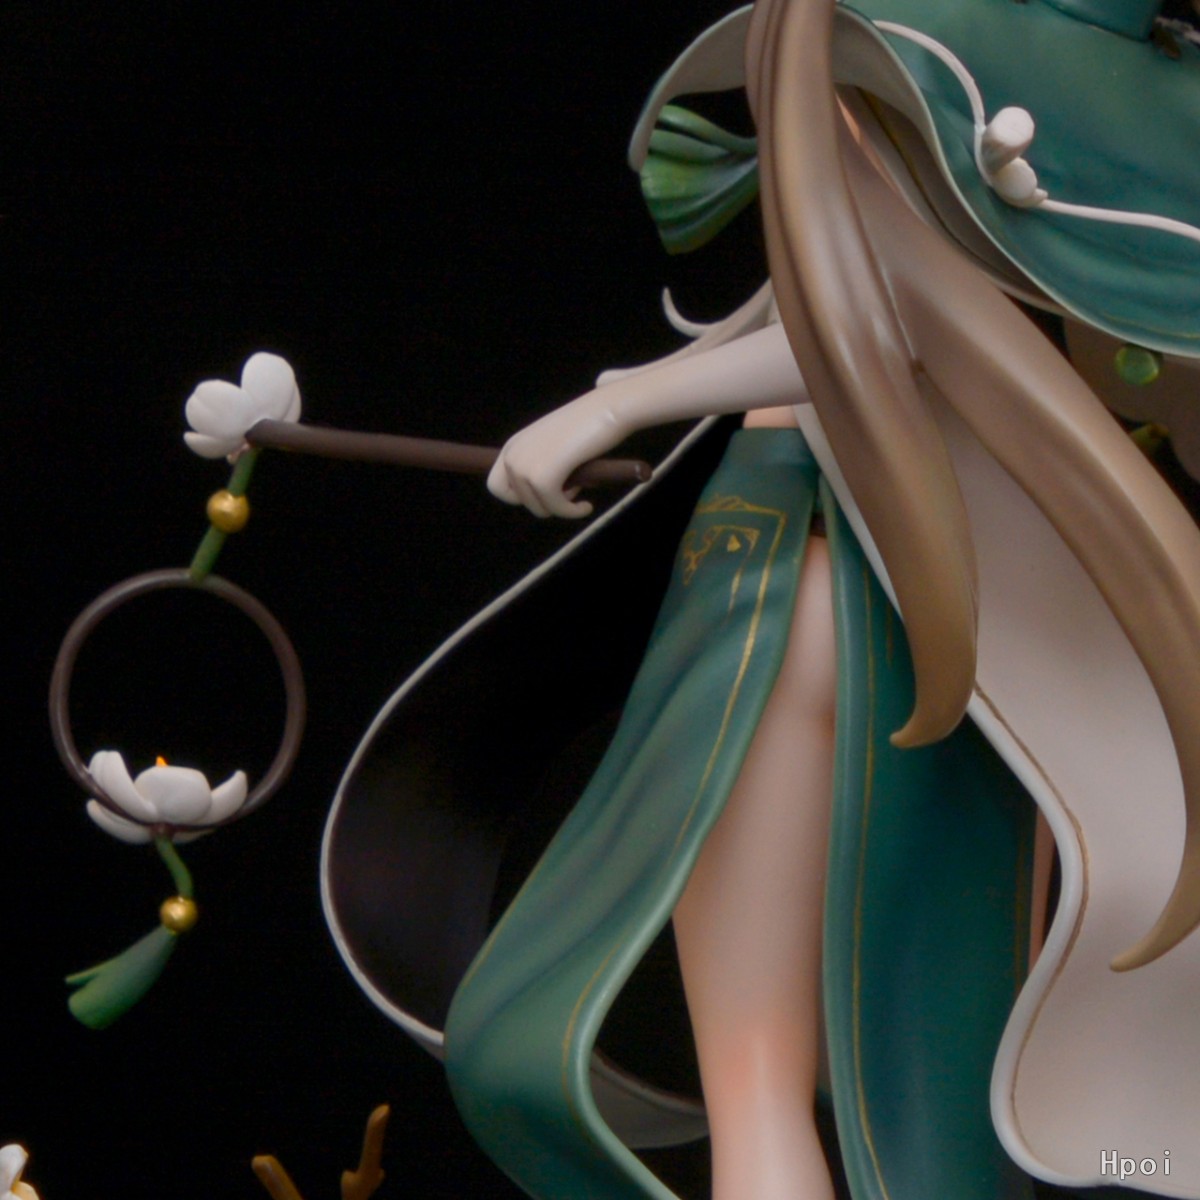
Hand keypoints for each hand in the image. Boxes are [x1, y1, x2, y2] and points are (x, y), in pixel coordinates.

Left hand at [487, 391, 627, 517]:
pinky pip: (555, 508)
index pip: (497, 487)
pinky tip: (586, 506)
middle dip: (545, 501)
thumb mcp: (552, 443)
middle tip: (570, 488)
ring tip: (580, 487)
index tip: (545, 491)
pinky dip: (572, 512)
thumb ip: (539, 463)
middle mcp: (513, 455)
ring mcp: (525, 466)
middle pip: (518, 501)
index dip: (520, 495)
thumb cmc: (588, 423)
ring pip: (538, 508)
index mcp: (513, 445)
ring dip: (561, 505)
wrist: (609, 407)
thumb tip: (541, 495)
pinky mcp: (543, 477)